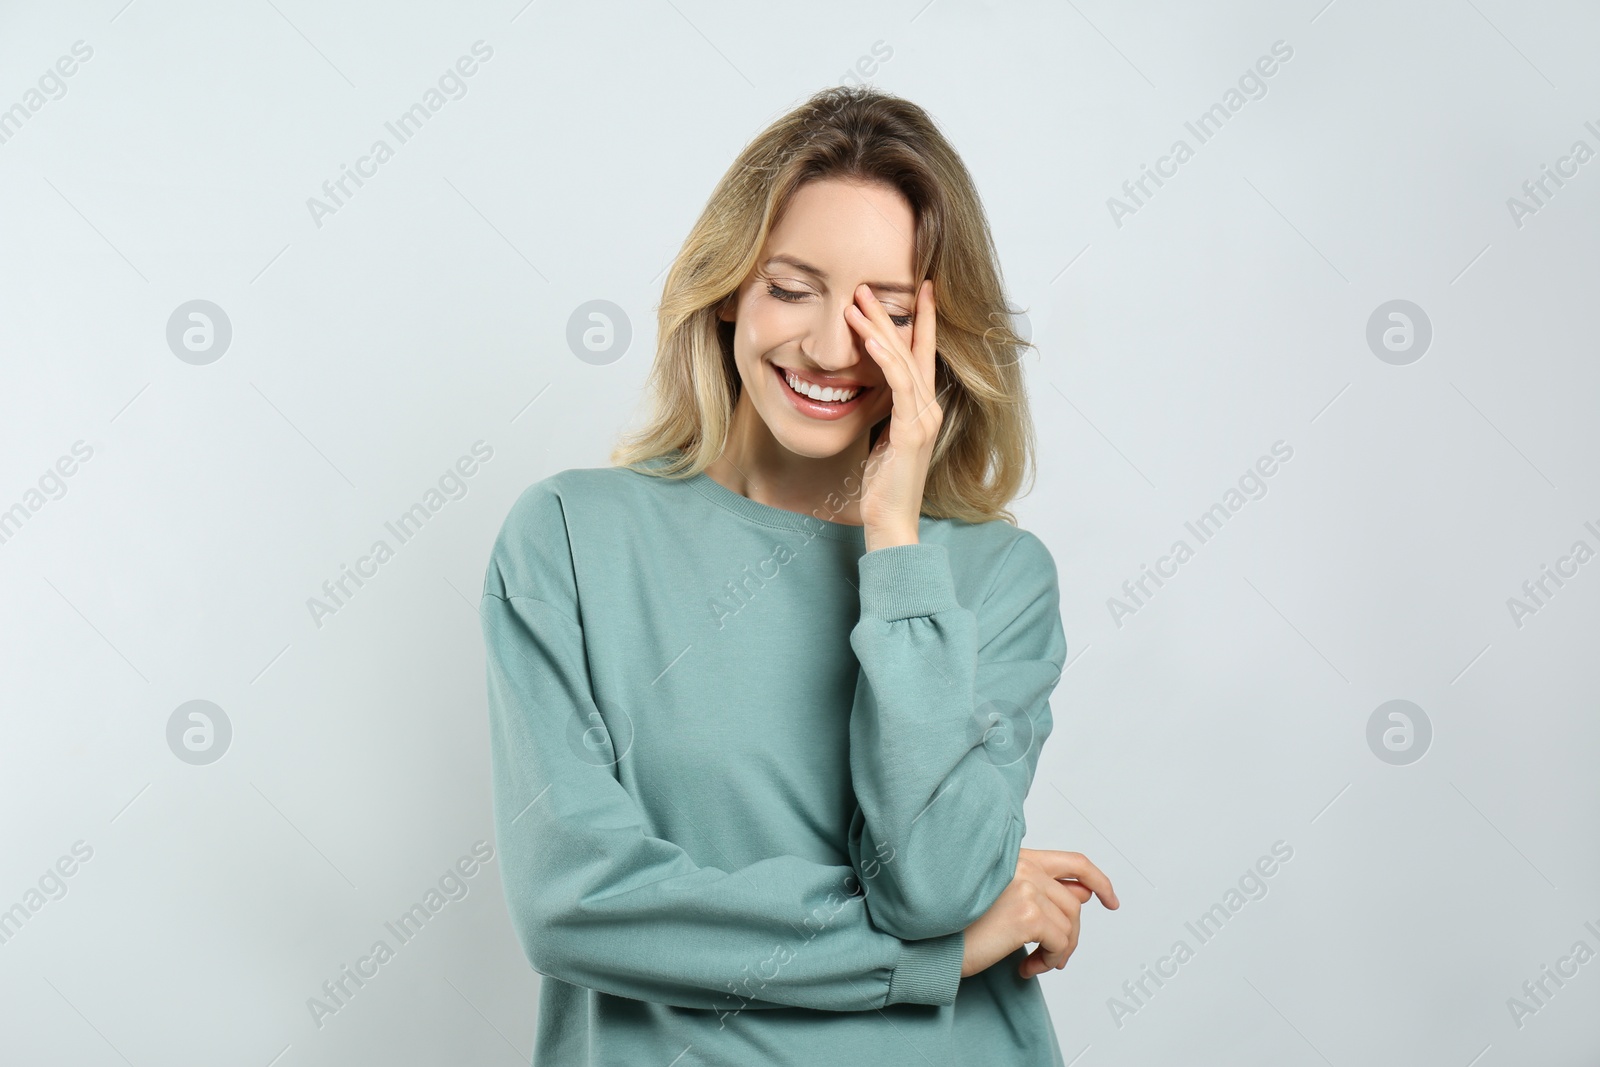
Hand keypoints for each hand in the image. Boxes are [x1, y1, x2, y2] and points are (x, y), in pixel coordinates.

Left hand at [845, 279, 940, 552]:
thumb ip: (886, 411)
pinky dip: (887, 360)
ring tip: (858, 303)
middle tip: (868, 285)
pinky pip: (902, 386)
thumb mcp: (883, 437)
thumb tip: (871, 388)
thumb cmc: (884, 484)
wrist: (891, 520)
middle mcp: (930, 408)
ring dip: (881, 329)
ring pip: (905, 362)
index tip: (914, 289)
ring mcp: (924, 419)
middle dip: (890, 315)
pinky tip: (873, 341)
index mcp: (923, 408)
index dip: (920, 321)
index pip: (923, 355)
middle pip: (913, 350)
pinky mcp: (912, 431)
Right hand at [959, 847, 1119, 979]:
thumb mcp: (1000, 897)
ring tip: (1035, 964)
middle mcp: (1024, 867)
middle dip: (1070, 934)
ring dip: (1058, 952)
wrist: (929, 940)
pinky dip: (1049, 961)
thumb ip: (1041, 889)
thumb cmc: (955, 923)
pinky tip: (1025, 967)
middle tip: (1053, 957)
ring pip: (1070, 925)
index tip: (1110, 901)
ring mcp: (1027, 889)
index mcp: (1017, 858)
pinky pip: (1060, 944)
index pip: (1074, 862)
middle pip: (1074, 903)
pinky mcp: (1028, 915)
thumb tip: (1084, 895)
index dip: (1099, 881)